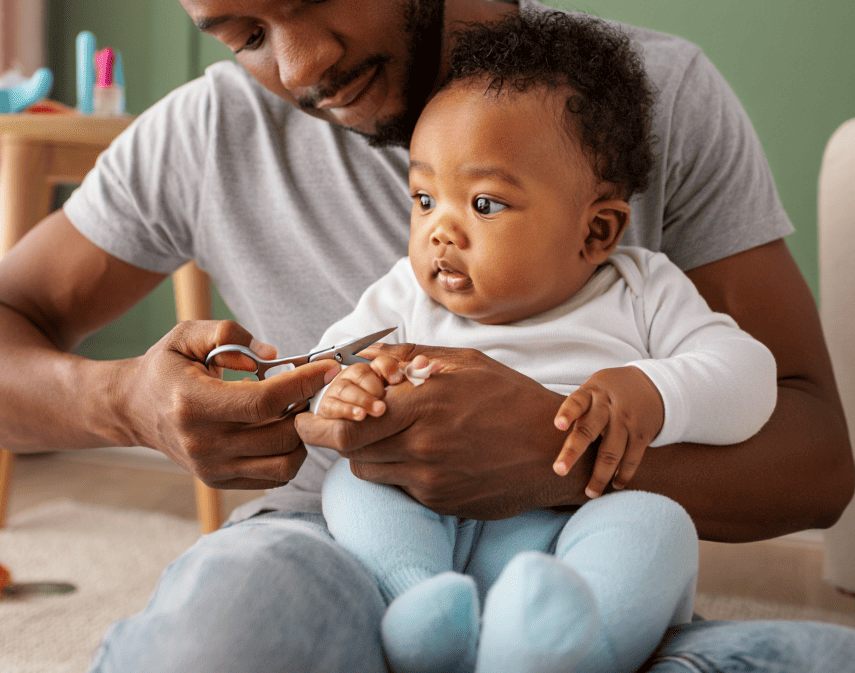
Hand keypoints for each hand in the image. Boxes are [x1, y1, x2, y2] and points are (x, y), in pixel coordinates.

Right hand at [123, 320, 340, 489]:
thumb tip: (271, 356)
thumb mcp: (186, 335)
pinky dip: (290, 455)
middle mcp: (202, 443)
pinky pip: (273, 476)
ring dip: (302, 435)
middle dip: (307, 407)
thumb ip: (228, 334)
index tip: (326, 367)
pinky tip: (284, 428)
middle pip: (279, 435)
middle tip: (314, 386)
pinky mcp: (218, 480)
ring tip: (298, 408)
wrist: (133, 408)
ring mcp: (210, 467)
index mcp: (192, 404)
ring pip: (283, 462)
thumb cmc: (165, 367)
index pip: (263, 402)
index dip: (301, 384)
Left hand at [296, 343, 593, 518]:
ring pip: (368, 471)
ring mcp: (430, 479)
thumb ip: (411, 356)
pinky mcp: (438, 501)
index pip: (349, 426)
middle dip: (335, 436)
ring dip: (364, 452)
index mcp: (424, 407)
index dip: (317, 424)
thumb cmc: (510, 400)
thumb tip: (366, 354)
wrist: (552, 451)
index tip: (302, 417)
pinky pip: (397, 486)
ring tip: (382, 433)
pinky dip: (394, 469)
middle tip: (328, 424)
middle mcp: (422, 447)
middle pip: (350, 451)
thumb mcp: (465, 364)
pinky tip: (416, 452)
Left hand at [552, 366, 664, 498]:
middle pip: (589, 430)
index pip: (577, 402)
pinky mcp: (642, 434)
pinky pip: (632, 458)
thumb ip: (577, 408)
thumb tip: (546, 434)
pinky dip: (624, 474)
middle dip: (573, 452)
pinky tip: (615, 485)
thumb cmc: (610, 392)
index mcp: (591, 393)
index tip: (558, 425)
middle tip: (559, 471)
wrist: (652, 384)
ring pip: (611, 452)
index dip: (567, 413)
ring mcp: (627, 421)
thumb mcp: (593, 389)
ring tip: (590, 493)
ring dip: (600, 475)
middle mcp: (608, 407)